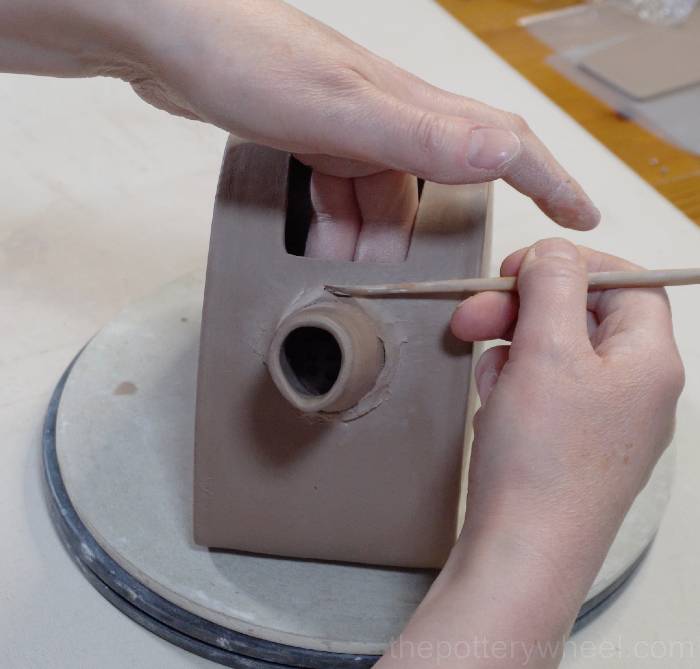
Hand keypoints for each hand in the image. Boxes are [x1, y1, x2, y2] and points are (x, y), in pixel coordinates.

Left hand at [119, 0, 599, 258]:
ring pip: (380, 204)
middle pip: (429, 197)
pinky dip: (333, 224)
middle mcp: (389, 121)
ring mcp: (350, 132)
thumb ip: (424, 135)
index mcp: (411, 111)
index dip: (548, 182)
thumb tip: (504, 151)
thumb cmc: (245, 57)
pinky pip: (341, 197)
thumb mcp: (342, 108)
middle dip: (409, 245)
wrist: (167, 40)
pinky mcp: (316, 141)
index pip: (501, 144)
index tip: (580, 217)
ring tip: (331, 263)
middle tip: (387, 280)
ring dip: (361, 240)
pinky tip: (314, 236)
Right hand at [376, 239, 682, 668]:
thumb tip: (554, 252)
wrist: (521, 549)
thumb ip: (553, 285)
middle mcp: (635, 388)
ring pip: (554, 352)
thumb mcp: (546, 351)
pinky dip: (512, 385)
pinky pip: (542, 389)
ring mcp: (603, 418)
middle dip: (522, 309)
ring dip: (511, 349)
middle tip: (474, 314)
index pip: (624, 283)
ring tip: (489, 378)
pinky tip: (495, 406)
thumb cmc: (542, 464)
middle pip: (580, 316)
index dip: (571, 265)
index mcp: (648, 360)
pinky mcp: (571, 440)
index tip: (520, 270)